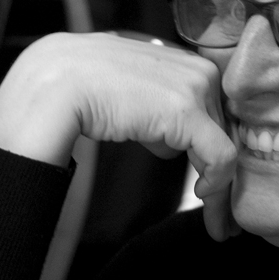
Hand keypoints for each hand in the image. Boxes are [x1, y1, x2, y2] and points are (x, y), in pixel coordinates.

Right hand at [0, 32, 239, 240]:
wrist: (53, 84)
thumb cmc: (77, 88)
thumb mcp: (127, 90)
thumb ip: (152, 105)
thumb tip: (166, 140)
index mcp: (182, 60)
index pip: (214, 110)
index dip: (213, 146)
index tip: (212, 179)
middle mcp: (196, 68)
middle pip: (222, 129)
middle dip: (219, 169)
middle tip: (219, 211)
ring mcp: (194, 87)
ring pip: (225, 145)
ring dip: (220, 186)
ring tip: (215, 219)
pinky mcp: (187, 112)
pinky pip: (220, 156)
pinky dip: (218, 185)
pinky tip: (202, 198)